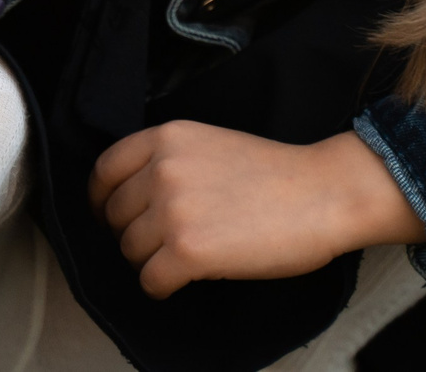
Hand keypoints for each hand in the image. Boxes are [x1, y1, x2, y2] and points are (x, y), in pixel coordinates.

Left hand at [90, 123, 425, 297]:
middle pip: (116, 214)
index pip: (105, 170)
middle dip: (132, 233)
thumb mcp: (210, 144)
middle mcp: (162, 170)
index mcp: (166, 137)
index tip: (111, 214)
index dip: (103, 199)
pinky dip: (160, 287)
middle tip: (159, 243)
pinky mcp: (188, 252)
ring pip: (130, 250)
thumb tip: (137, 194)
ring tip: (180, 260)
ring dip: (150, 261)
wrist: (321, 194)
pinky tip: (181, 282)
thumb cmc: (275, 174)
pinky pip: (150, 280)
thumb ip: (170, 160)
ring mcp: (173, 211)